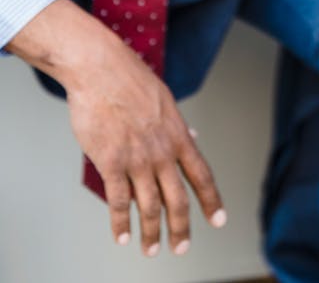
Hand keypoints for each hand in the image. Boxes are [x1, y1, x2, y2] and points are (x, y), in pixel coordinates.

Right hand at [6, 0, 225, 256]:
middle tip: (181, 247)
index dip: (211, 201)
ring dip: (151, 234)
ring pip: (150, 207)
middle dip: (181, 228)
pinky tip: (123, 237)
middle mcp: (162, 151)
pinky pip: (118, 202)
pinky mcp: (111, 163)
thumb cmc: (129, 78)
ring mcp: (137, 159)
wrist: (100, 68)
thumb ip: (176, 125)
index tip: (218, 220)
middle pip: (178, 200)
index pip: (201, 175)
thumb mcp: (163, 99)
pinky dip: (121, 223)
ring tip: (150, 250)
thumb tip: (193, 137)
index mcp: (178, 134)